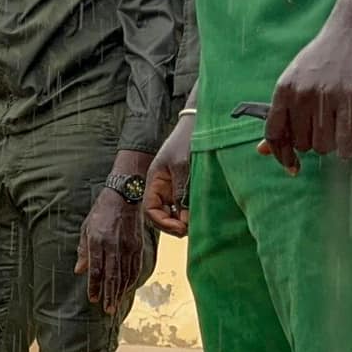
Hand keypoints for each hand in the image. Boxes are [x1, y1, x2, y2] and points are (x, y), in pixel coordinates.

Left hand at [74, 161, 148, 314]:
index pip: (96, 270)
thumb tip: (79, 270)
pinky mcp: (138, 245)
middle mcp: (114, 246)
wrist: (125, 195)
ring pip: (125, 274)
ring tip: (116, 304)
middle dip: (109, 295)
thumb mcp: (86, 227)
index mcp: (98, 241)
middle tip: (107, 310)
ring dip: (120, 291)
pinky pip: (135, 267)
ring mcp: (128, 246)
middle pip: (112, 276)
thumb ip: (83, 250)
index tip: (93, 299)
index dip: (95, 286)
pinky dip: (131, 280)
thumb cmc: (102, 211)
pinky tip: (127, 289)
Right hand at [144, 119, 192, 237]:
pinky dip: (191, 212)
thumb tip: (184, 217)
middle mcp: (162, 187)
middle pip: (161, 214)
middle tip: (190, 229)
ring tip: (197, 223)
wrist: (200, 122)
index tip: (181, 228)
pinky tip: (201, 213)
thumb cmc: (186, 140)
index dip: (162, 223)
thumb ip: (181, 191)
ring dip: (183, 219)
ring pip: (174, 211)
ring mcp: (175, 186)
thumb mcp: (182, 166)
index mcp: (155, 181)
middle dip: (173, 224)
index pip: (150, 210)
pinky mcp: (188, 185)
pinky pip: (186, 204)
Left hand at [262, 3, 351, 171]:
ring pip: (324, 145)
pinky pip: (346, 140)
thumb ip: (282, 113)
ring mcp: (326, 96)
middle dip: (316, 143)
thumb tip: (263, 150)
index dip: (282, 155)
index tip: (292, 166)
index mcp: (283, 90)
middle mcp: (301, 95)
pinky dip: (349, 147)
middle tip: (329, 126)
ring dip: (334, 143)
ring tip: (342, 123)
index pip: (273, 135)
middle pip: (303, 144)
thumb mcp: (296, 78)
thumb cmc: (328, 54)